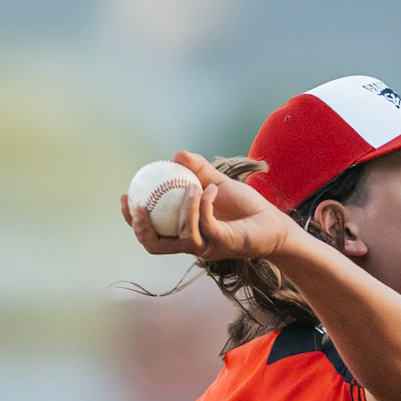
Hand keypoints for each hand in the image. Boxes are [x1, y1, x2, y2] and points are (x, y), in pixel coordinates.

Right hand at [120, 151, 295, 262]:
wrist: (274, 222)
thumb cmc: (245, 207)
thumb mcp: (218, 183)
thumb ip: (198, 170)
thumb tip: (176, 154)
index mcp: (183, 233)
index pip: (150, 233)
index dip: (132, 220)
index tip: (126, 196)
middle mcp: (191, 245)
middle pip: (155, 245)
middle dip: (141, 228)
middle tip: (138, 205)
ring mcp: (208, 247)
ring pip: (182, 236)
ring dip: (182, 209)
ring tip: (189, 186)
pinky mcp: (224, 244)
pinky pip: (206, 225)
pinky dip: (204, 204)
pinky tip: (210, 188)